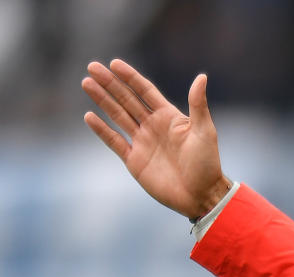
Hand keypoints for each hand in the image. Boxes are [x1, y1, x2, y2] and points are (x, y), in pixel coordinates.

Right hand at [82, 59, 230, 218]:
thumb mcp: (204, 131)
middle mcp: (153, 126)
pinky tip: (89, 116)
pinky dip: (102, 129)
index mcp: (169, 116)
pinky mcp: (134, 160)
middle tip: (92, 67)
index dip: (130, 77)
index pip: (145, 91)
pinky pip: (114, 141)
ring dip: (102, 100)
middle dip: (110, 83)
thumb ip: (198, 104)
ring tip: (86, 83)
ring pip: (117, 116)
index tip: (114, 63)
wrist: (200, 195)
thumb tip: (202, 77)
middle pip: (127, 99)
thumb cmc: (207, 163)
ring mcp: (142, 142)